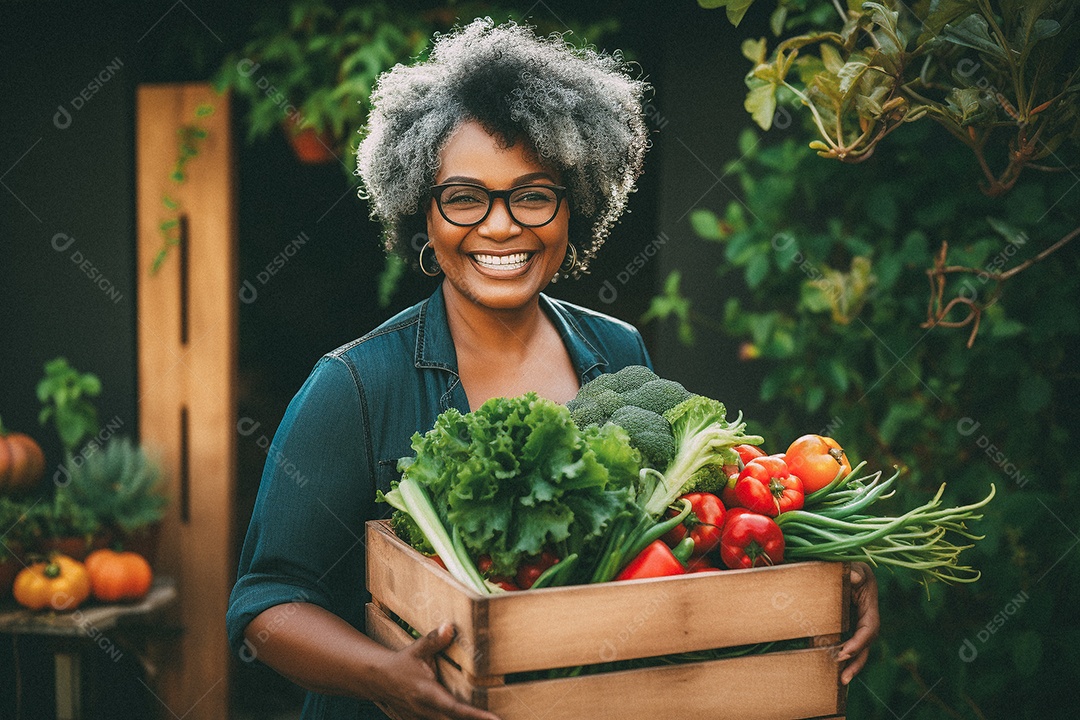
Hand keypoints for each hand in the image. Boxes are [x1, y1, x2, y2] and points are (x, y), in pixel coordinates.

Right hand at [376, 623, 501, 719]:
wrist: (380, 680)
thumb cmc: (401, 664)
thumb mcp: (416, 650)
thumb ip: (433, 640)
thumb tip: (449, 627)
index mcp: (427, 694)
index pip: (455, 708)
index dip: (474, 715)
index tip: (494, 719)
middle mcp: (427, 711)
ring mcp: (424, 719)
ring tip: (492, 718)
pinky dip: (460, 719)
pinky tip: (476, 716)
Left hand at [836, 561, 878, 684]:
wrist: (841, 564)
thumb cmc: (848, 564)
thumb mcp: (852, 565)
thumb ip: (853, 570)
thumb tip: (856, 576)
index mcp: (869, 604)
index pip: (869, 628)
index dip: (859, 642)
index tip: (845, 652)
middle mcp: (865, 616)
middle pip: (865, 644)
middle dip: (857, 662)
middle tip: (844, 678)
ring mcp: (855, 621)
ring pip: (856, 647)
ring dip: (849, 664)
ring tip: (840, 681)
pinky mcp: (844, 623)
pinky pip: (843, 641)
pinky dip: (837, 653)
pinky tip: (828, 666)